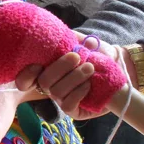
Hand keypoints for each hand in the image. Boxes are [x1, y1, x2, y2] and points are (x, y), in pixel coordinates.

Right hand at [15, 33, 130, 119]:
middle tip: (77, 57)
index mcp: (47, 69)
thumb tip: (56, 33)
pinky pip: (67, 105)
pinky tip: (89, 84)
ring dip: (74, 77)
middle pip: (43, 81)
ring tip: (90, 68)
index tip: (38, 63)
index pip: (24, 79)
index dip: (26, 74)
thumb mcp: (81, 41)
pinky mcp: (74, 111)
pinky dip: (78, 92)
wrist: (119, 66)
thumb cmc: (97, 54)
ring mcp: (61, 99)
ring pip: (56, 92)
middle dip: (60, 67)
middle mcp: (50, 86)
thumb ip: (67, 38)